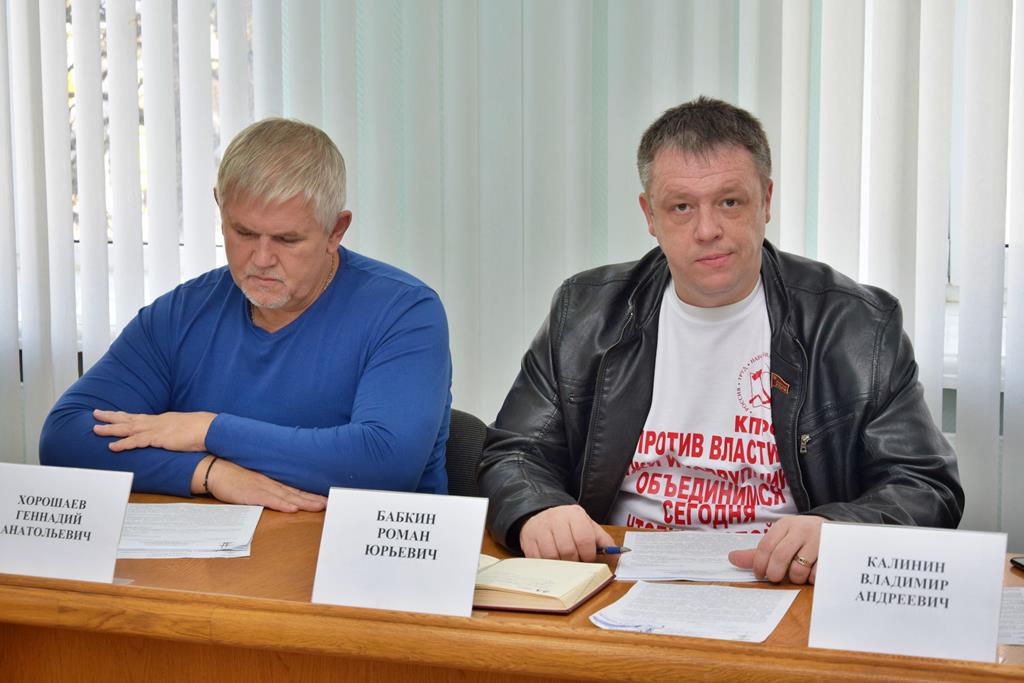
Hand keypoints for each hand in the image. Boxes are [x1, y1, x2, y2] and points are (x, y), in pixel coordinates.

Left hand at [93, 409, 215, 452]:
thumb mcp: (185, 428)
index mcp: (162, 419)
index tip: (112, 413)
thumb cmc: (202, 429)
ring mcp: (157, 429)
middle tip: (95, 413)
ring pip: (128, 428)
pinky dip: (123, 444)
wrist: (210, 429)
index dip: (124, 415)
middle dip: (111, 416)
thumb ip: (175, 431)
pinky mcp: (159, 438)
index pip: (139, 416)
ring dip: (111, 429)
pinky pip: (137, 441)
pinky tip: (112, 446)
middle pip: (129, 418)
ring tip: (96, 429)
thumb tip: (173, 436)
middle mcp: (156, 421)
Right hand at [192, 456, 326, 512]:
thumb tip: (285, 494)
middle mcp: (271, 483)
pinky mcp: (251, 494)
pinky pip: (269, 500)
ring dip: (304, 502)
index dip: (312, 493)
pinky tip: (292, 508)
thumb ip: (270, 485)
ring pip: (287, 496)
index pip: (296, 487)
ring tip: (319, 506)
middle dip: (314, 498)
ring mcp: (262, 488)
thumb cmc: (234, 476)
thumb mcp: (255, 479)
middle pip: (297, 492)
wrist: (215, 469)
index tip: (327, 496)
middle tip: (331, 503)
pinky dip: (281, 504)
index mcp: (273, 480)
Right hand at [519, 504, 614, 561]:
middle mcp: (556, 519)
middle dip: (574, 562)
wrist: (541, 515)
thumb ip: (602, 539)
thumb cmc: (568, 525)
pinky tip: (550, 561)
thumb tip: (617, 553)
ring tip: (564, 562)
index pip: (584, 539)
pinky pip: (537, 559)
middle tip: (575, 562)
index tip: (588, 559)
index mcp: (574, 514)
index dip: (588, 555)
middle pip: (568, 550)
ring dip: (560, 565)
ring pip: (552, 557)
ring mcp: (540, 529)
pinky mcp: (527, 539)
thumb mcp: (587, 526)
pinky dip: (546, 565)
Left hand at [727, 515, 823, 583]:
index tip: (759, 575)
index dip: (759, 564)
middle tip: (775, 579)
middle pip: (780, 557)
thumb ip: (758, 552)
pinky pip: (817, 574)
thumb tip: (732, 558)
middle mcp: (801, 529)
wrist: (835, 530)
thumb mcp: (781, 539)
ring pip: (798, 568)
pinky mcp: (832, 551)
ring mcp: (818, 539)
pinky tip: (812, 573)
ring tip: (797, 575)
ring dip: (795, 578)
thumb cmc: (801, 538)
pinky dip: (812, 579)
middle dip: (775, 573)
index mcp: (784, 525)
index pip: (765, 546)